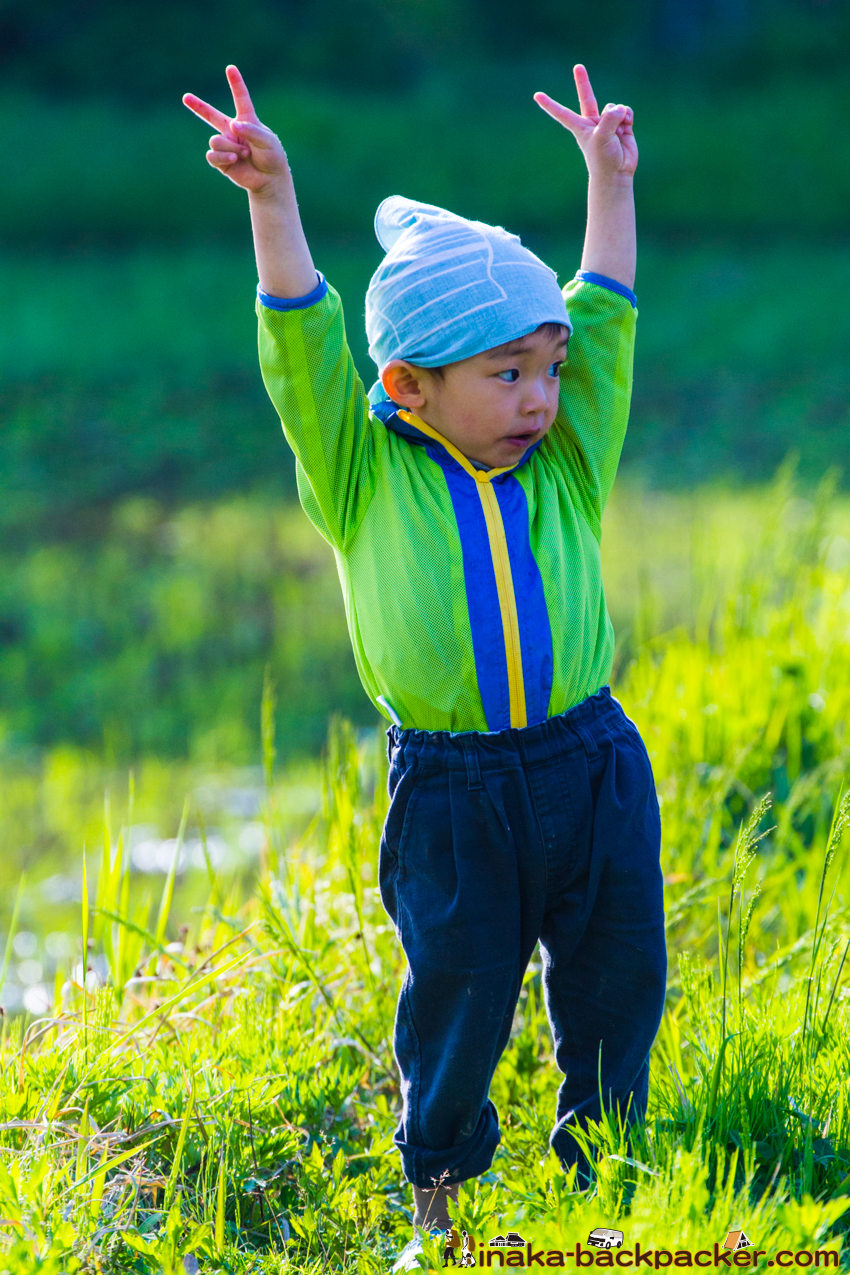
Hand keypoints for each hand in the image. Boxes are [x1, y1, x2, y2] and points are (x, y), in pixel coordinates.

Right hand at [183, 65, 289, 196]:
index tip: (231, 68)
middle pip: (212, 116)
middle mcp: (233, 131)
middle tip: (185, 97)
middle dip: (198, 106)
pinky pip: (212, 155)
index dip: (236, 84)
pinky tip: (235, 161)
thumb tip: (232, 126)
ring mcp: (226, 145)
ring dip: (231, 148)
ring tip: (245, 154)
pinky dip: (223, 157)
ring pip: (216, 140)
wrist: (269, 180)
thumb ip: (251, 131)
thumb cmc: (272, 157)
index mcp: (247, 120)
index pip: (241, 99)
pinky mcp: (221, 161)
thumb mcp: (267, 141)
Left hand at [534, 65, 636, 180]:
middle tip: (578, 67)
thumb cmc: (603, 159)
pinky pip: (626, 110)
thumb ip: (609, 119)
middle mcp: (592, 122)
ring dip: (619, 115)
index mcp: (580, 127)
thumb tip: (619, 108)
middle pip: (587, 97)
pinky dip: (628, 116)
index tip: (536, 96)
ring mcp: (607, 122)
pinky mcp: (621, 124)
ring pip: (614, 106)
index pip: (562, 113)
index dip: (550, 104)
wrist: (617, 173)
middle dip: (583, 82)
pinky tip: (627, 126)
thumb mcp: (602, 138)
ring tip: (618, 131)